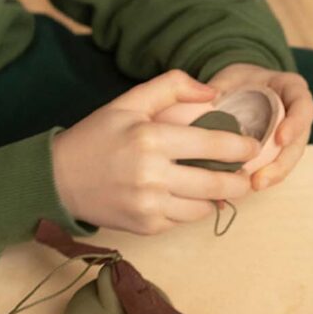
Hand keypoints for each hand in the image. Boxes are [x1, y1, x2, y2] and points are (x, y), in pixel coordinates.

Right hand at [52, 69, 256, 234]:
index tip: (253, 147)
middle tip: (247, 176)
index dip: (240, 148)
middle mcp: (152, 174)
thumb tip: (213, 92)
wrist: (59, 180)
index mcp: (150, 138)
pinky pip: (185, 220)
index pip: (212, 145)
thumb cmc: (98, 137)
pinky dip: (193, 210)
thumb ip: (172, 87)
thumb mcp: (129, 102)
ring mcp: (150, 204)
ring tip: (224, 187)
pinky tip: (192, 198)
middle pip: (216, 183)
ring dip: (219, 198)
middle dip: (239, 181)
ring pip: (205, 207)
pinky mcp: (148, 226)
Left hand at [207, 63, 312, 190]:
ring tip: (253, 186)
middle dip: (281, 164)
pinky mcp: (278, 154)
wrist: (243, 88)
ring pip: (288, 161)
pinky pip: (273, 168)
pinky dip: (260, 178)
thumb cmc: (243, 80)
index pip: (303, 108)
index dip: (295, 125)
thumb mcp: (232, 76)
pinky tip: (244, 187)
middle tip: (262, 178)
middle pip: (298, 144)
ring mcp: (290, 138)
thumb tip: (206, 105)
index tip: (280, 139)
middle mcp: (297, 117)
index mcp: (293, 91)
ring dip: (272, 176)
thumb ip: (222, 87)